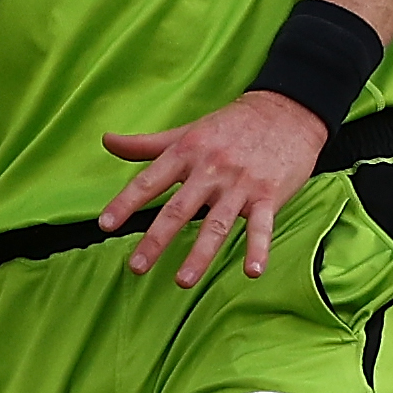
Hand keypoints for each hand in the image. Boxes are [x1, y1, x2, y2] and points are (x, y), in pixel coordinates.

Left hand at [98, 91, 326, 288]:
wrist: (286, 111)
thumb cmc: (231, 125)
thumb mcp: (187, 131)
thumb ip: (146, 144)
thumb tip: (107, 141)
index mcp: (187, 152)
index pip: (150, 181)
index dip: (126, 203)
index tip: (105, 225)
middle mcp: (210, 169)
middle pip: (179, 209)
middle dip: (156, 239)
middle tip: (136, 266)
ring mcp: (240, 184)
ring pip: (216, 224)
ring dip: (200, 254)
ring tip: (183, 281)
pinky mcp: (269, 195)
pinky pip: (262, 227)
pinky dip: (258, 249)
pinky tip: (252, 271)